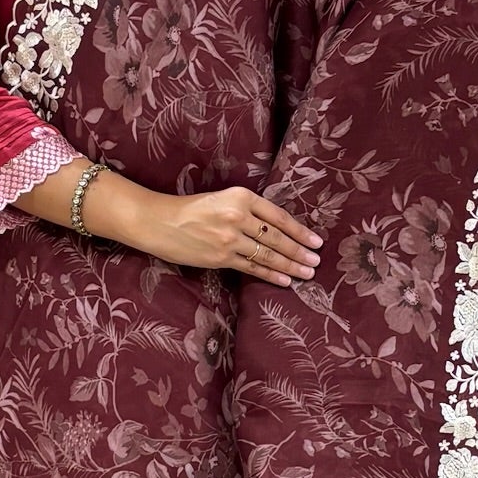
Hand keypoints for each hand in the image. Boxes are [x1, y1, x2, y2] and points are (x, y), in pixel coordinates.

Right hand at [138, 186, 321, 283]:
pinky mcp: (221, 257)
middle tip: (316, 261)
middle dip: (299, 251)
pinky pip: (252, 268)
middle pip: (277, 237)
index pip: (278, 217)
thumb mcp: (223, 199)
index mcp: (241, 196)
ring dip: (290, 266)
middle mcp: (237, 216)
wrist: (160, 222)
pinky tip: (285, 280)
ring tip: (307, 273)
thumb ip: (248, 211)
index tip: (316, 241)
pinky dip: (270, 275)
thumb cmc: (192, 210)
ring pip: (267, 254)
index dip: (299, 231)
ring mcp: (229, 238)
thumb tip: (277, 230)